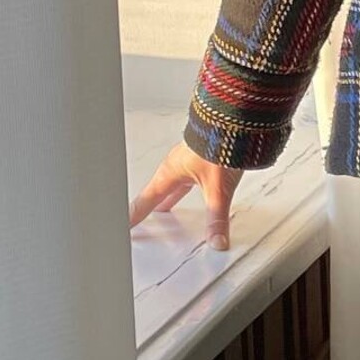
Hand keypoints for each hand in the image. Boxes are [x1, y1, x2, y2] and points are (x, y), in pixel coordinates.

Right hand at [128, 141, 243, 251]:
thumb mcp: (218, 188)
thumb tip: (216, 241)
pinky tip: (191, 187)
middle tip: (137, 217)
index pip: (146, 201)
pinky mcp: (201, 155)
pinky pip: (186, 177)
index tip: (125, 226)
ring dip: (167, 196)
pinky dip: (184, 188)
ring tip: (163, 208)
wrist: (234, 118)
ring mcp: (187, 159)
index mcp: (170, 173)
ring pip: (172, 183)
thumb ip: (217, 218)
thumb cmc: (221, 142)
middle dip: (148, 206)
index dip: (135, 215)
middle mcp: (175, 165)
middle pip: (156, 191)